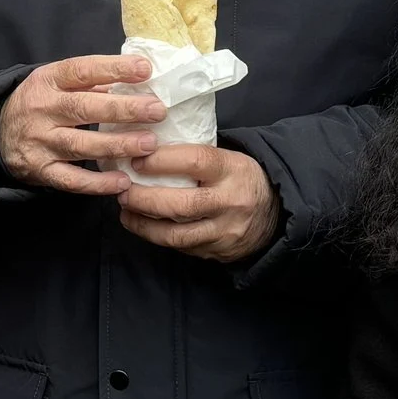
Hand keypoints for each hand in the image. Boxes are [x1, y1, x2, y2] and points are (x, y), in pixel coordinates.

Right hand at [0, 56, 166, 195]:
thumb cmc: (39, 103)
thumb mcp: (55, 83)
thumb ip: (91, 83)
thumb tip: (136, 83)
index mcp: (47, 80)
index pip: (81, 70)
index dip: (113, 68)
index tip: (145, 69)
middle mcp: (41, 110)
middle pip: (84, 109)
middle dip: (124, 109)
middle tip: (157, 110)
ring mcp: (39, 142)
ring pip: (81, 145)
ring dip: (117, 145)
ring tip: (148, 144)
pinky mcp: (40, 170)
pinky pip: (71, 180)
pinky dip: (97, 183)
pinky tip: (123, 181)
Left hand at [117, 145, 281, 262]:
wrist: (275, 213)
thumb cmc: (241, 178)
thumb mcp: (229, 158)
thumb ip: (195, 155)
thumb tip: (147, 146)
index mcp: (233, 170)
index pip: (194, 161)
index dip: (161, 161)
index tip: (136, 160)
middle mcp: (230, 202)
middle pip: (180, 204)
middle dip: (143, 199)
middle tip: (122, 190)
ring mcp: (224, 231)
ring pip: (176, 234)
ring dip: (144, 224)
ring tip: (125, 212)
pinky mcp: (217, 252)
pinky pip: (181, 248)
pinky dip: (157, 237)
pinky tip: (143, 226)